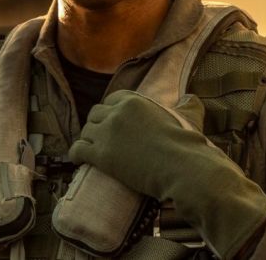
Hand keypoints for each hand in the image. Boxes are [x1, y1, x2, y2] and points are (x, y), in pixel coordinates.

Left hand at [69, 90, 265, 258]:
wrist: (182, 167)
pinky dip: (76, 154)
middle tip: (101, 138)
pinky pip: (77, 150)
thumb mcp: (188, 116)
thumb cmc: (187, 145)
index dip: (110, 111)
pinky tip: (79, 160)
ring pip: (85, 132)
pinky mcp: (100, 154)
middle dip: (96, 125)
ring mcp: (106, 132)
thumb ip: (187, 104)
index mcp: (133, 100)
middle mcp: (116, 112)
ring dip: (87, 140)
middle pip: (95, 114)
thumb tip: (190, 98)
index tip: (112, 121)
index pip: (111, 100)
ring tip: (90, 151)